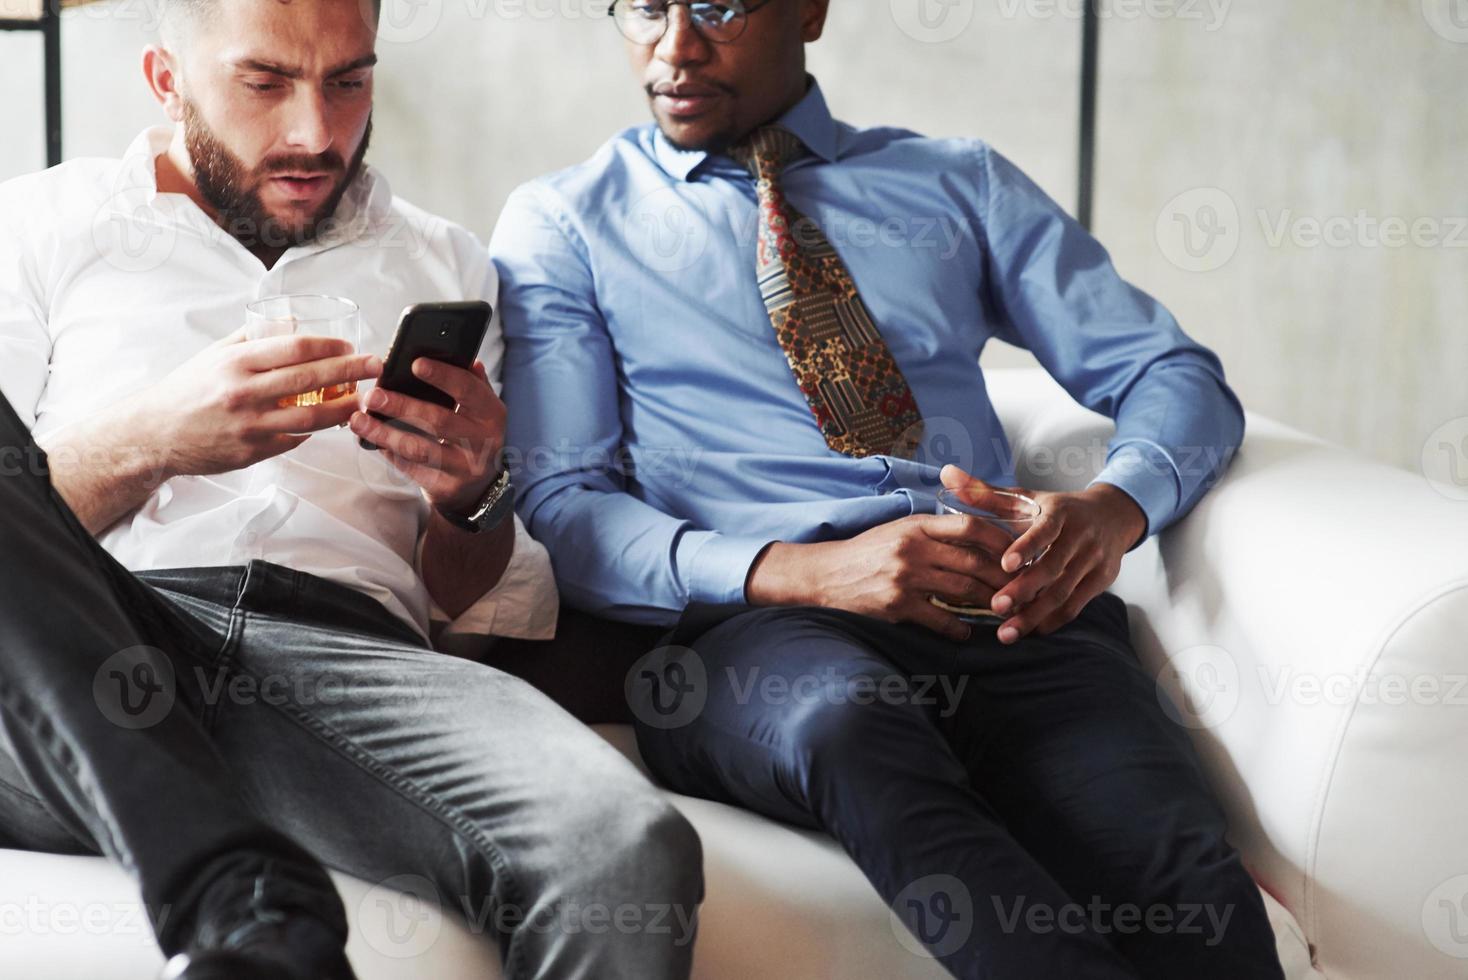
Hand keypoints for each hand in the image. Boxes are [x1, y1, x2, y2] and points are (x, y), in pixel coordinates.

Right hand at [133, 328, 381, 479]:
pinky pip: (295, 438)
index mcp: (236, 363)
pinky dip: (316, 430)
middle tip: (375, 365)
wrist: (155, 433)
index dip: (329, 346)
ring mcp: (250, 426)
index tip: (350, 345)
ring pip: (312, 416)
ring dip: (345, 407)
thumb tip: (290, 320)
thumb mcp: (215, 354)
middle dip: (351, 370)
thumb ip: (253, 336)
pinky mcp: (253, 452)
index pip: (295, 349)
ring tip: (365, 399)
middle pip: (311, 379)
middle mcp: (244, 393)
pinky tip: (332, 421)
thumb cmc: (188, 389)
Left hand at [348, 358, 506, 515]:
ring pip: (419, 448)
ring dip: (385, 434)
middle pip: (439, 420)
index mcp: (491, 414)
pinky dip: (388, 453)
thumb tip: (461, 355)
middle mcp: (482, 441)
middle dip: (402, 406)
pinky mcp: (445, 487)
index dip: (442, 376)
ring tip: (359, 420)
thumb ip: (472, 382)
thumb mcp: (482, 408)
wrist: (479, 486)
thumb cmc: (474, 436)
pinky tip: (371, 441)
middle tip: (373, 395)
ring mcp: (464, 468)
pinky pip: (411, 468)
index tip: (415, 364)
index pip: (467, 390)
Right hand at [744, 511, 1017, 641]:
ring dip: (989, 603)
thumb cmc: (867, 551)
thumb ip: (934, 531)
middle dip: (1005, 577)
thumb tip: (979, 534)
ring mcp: (906, 578)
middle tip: (1024, 588)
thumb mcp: (899, 529)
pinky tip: (968, 631)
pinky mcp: (897, 606)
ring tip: (1004, 610)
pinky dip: (959, 628)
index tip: (1019, 551)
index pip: (970, 525)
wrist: (825, 574)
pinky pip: (940, 619)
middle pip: (974, 561)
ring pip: (963, 591)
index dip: (1000, 538)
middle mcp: (913, 549)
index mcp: (916, 525)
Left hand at [936, 465, 1146, 644]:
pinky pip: (1076, 605)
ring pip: (1064, 592)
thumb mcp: (1026, 498)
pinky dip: (1052, 620)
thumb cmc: (1057, 509)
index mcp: (1060, 513)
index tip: (1005, 564)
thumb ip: (985, 492)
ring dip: (1035, 614)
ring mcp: (1094, 559)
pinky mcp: (1102, 580)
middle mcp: (1081, 536)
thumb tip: (946, 474)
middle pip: (1053, 567)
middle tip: (996, 606)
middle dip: (1024, 589)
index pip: (1046, 530)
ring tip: (1006, 631)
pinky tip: (1030, 630)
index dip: (1027, 546)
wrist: (1112, 516)